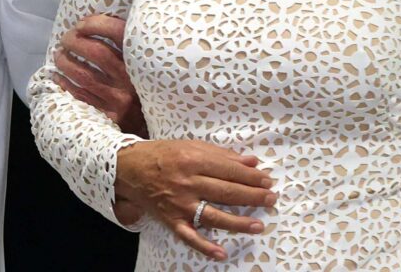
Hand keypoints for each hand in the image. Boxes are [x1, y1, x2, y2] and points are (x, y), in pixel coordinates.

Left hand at [53, 14, 147, 136]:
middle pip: (97, 53)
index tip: (80, 24)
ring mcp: (120, 100)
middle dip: (75, 42)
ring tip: (59, 54)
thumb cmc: (143, 87)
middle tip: (65, 39)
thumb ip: (127, 45)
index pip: (118, 32)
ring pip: (84, 75)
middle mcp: (133, 80)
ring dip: (65, 62)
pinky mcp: (110, 117)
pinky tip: (57, 75)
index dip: (96, 24)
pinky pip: (80, 96)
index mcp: (143, 61)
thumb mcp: (143, 64)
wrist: (154, 127)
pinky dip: (65, 83)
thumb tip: (92, 23)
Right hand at [115, 140, 276, 260]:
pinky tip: (221, 253)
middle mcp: (187, 182)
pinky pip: (189, 236)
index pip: (228, 169)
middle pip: (226, 192)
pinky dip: (204, 246)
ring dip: (238, 222)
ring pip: (213, 215)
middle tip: (271, 199)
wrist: (128, 168)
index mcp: (192, 160)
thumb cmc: (162, 154)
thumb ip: (220, 154)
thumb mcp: (189, 145)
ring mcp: (179, 204)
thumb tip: (251, 161)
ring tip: (259, 225)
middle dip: (252, 196)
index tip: (268, 180)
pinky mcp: (171, 220)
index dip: (251, 176)